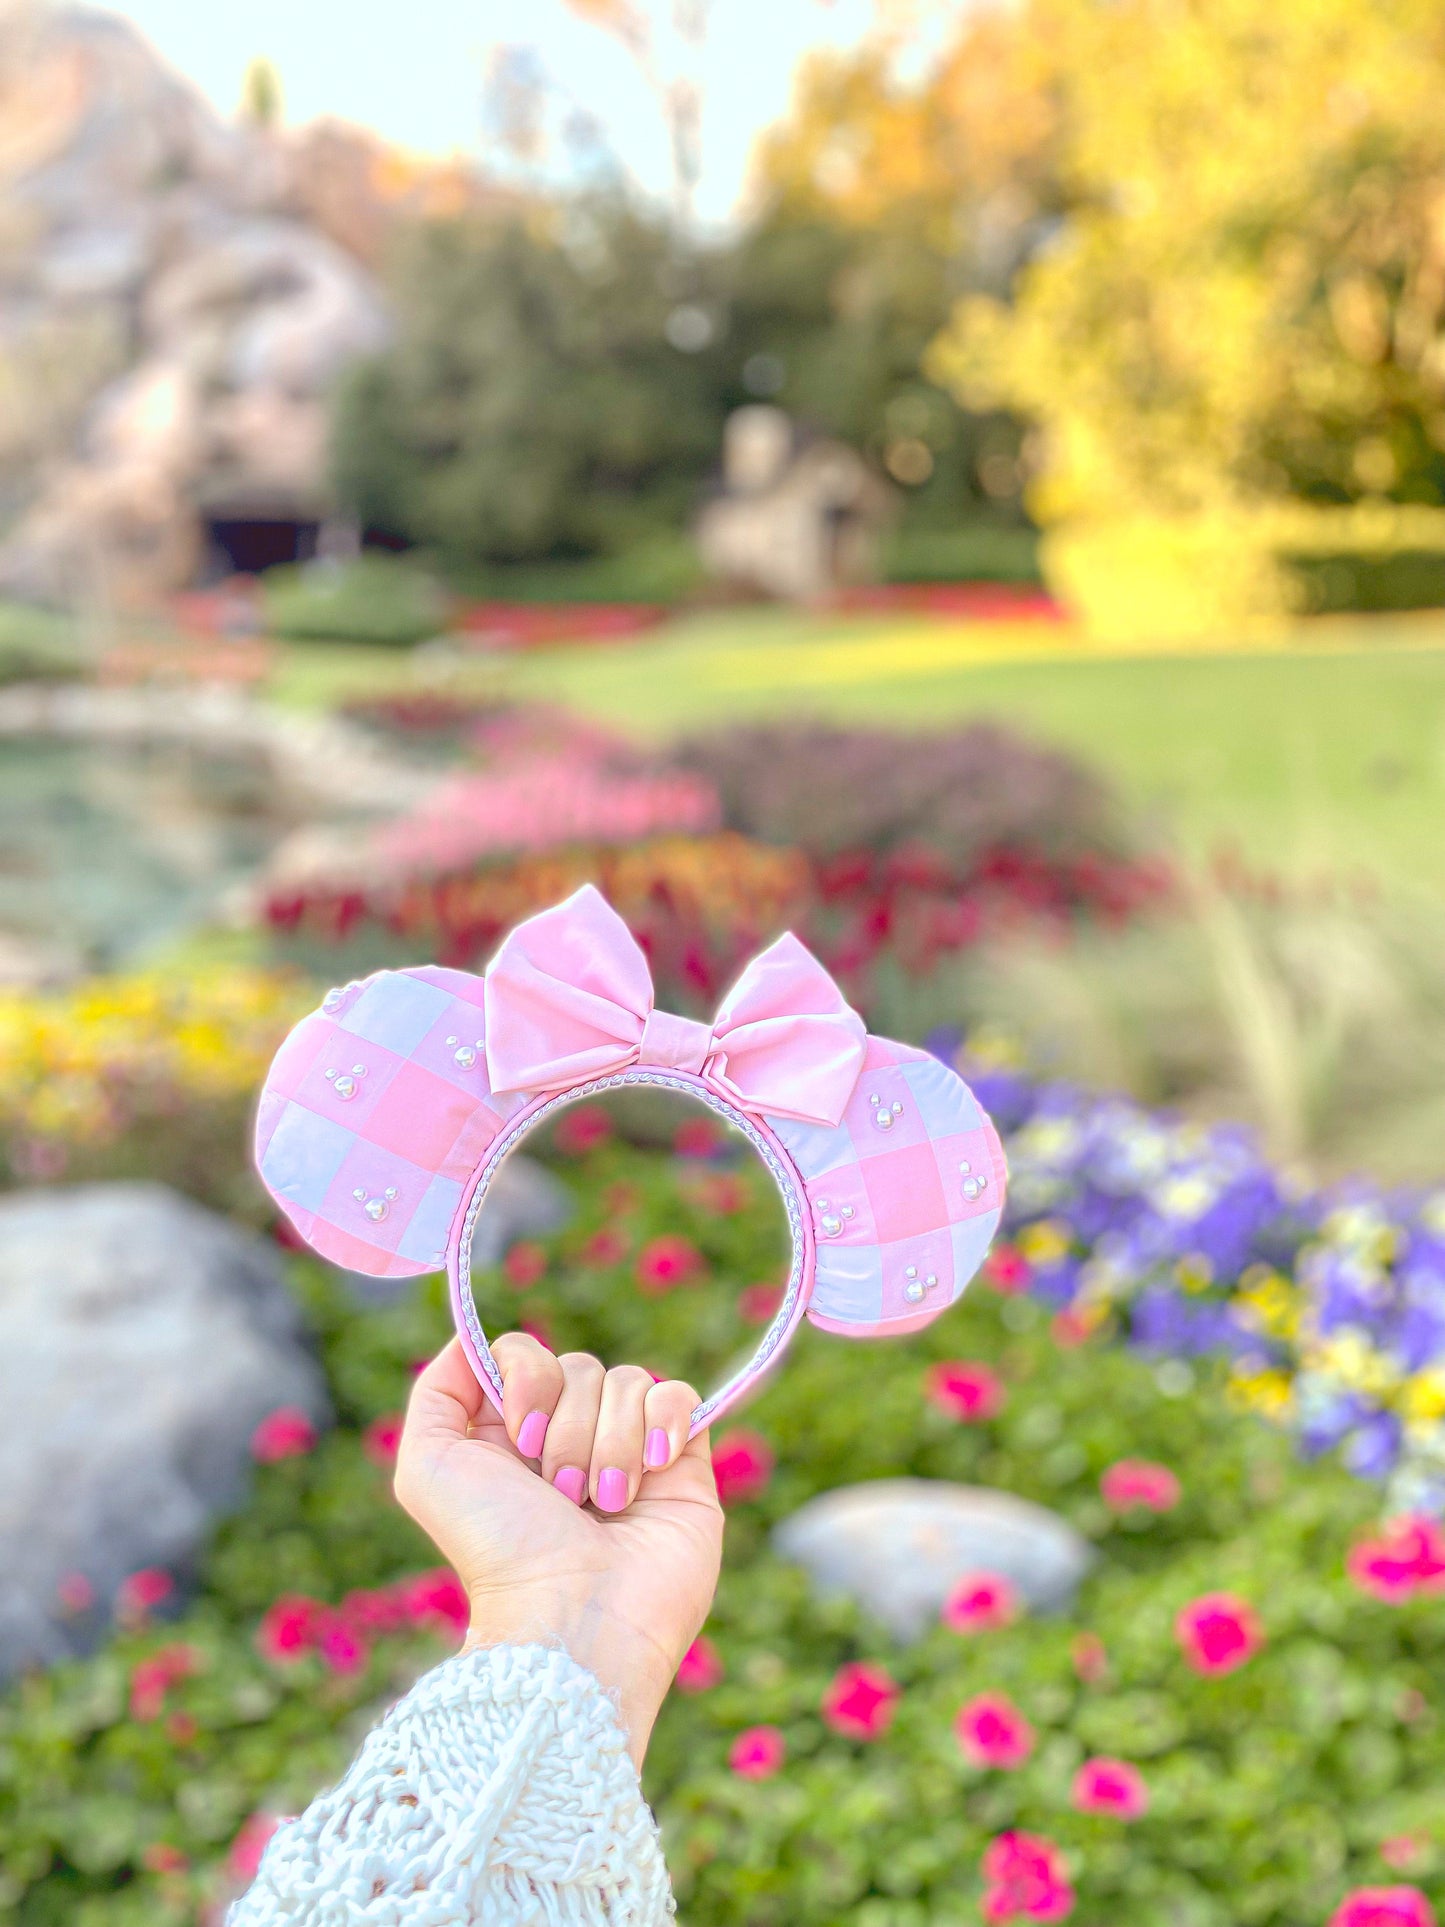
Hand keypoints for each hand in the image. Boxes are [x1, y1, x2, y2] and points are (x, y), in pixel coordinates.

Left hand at [394, 1335, 724, 1765]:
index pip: (525, 1351)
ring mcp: (629, 1448)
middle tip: (561, 1495)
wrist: (575, 1619)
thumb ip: (436, 1392)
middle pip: (578, 1365)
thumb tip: (469, 1336)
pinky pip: (678, 1395)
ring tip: (603, 1505)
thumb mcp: (428, 1468)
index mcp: (511, 1434)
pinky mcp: (682, 1463)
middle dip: (568, 1429)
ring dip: (609, 1445)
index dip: (525, 1380)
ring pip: (629, 1381)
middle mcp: (569, 1436)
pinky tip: (654, 1471)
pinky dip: (664, 1425)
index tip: (521, 1435)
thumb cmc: (498, 1550)